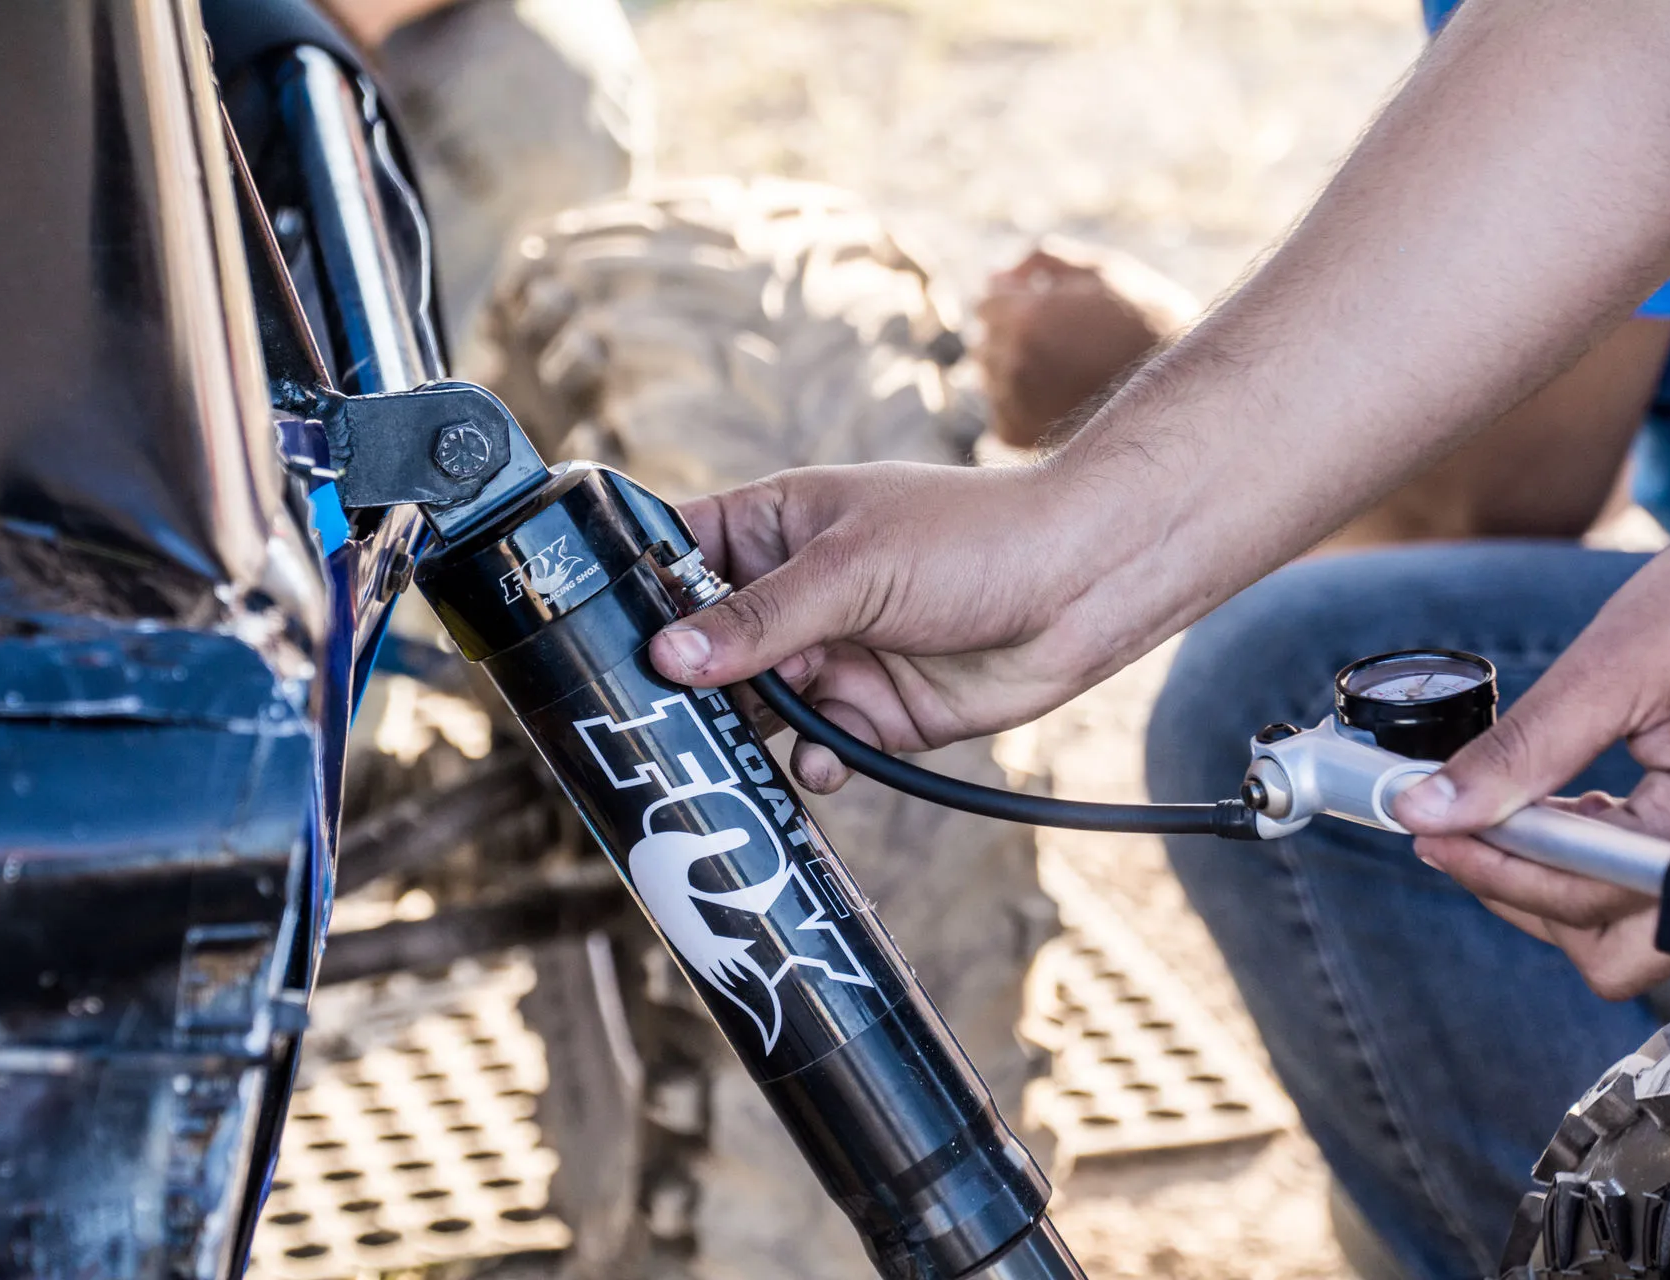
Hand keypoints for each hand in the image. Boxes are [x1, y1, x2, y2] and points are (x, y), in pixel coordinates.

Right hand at [647, 461, 1125, 792]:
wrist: (1081, 588)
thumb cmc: (971, 539)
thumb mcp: (850, 570)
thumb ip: (758, 621)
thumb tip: (666, 658)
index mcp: (775, 527)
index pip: (677, 554)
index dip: (633, 592)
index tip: (588, 639)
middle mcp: (793, 594)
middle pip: (705, 648)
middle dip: (682, 687)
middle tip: (647, 724)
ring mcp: (830, 654)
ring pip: (753, 708)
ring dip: (742, 734)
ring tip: (724, 759)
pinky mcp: (870, 711)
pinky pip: (815, 749)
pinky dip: (811, 764)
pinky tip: (822, 764)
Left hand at [976, 240, 1195, 448]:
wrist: (1185, 394)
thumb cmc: (1149, 324)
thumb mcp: (1105, 272)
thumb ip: (1042, 262)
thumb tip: (992, 277)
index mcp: (1026, 316)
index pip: (987, 305)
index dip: (1018, 304)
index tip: (1055, 315)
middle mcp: (1013, 361)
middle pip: (985, 343)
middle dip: (1015, 339)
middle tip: (1069, 349)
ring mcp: (1016, 402)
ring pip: (990, 380)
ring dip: (1017, 374)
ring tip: (1070, 378)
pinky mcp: (1020, 436)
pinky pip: (1000, 417)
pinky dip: (1023, 410)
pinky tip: (1062, 405)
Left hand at [1393, 499, 1669, 996]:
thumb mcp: (1609, 667)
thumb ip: (1518, 753)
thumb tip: (1429, 807)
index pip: (1581, 895)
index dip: (1489, 869)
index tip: (1427, 831)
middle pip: (1617, 952)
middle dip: (1527, 900)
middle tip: (1461, 835)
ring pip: (1637, 933)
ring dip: (1561, 887)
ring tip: (1507, 815)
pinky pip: (1664, 893)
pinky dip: (1604, 867)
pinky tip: (1569, 812)